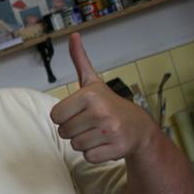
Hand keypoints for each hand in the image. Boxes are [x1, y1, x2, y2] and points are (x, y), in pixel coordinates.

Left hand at [50, 33, 157, 163]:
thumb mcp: (93, 82)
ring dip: (84, 142)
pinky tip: (106, 143)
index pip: (55, 116)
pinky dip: (95, 154)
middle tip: (91, 123)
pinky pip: (89, 157)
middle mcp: (100, 112)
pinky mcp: (116, 149)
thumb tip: (73, 36)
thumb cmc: (109, 104)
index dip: (65, 117)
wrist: (139, 127)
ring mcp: (109, 132)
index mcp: (89, 95)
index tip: (80, 112)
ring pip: (75, 146)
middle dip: (74, 130)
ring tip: (99, 132)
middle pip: (63, 132)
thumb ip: (80, 60)